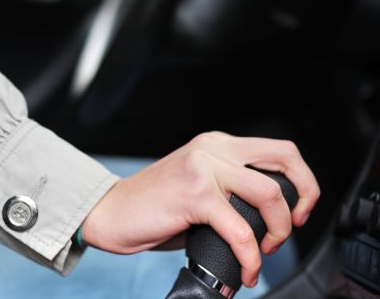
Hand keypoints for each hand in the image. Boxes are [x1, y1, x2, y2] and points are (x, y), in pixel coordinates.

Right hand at [81, 132, 319, 287]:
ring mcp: (203, 168)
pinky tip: (247, 269)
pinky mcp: (193, 194)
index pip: (277, 150)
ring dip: (278, 231)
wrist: (110, 213)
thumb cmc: (152, 207)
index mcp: (216, 145)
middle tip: (289, 228)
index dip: (302, 181)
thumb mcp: (197, 188)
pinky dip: (251, 256)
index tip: (297, 212)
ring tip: (262, 252)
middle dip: (304, 198)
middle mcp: (213, 148)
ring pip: (269, 193)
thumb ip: (229, 192)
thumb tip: (265, 221)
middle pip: (284, 159)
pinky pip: (240, 229)